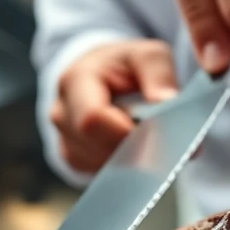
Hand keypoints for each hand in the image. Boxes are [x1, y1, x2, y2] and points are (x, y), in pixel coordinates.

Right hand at [50, 39, 178, 173]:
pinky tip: (131, 145)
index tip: (155, 132)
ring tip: (145, 135)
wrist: (101, 76)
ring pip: (102, 166)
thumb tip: (167, 102)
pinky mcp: (73, 160)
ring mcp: (64, 141)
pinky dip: (124, 166)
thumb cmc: (124, 65)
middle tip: (159, 136)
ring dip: (131, 157)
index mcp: (75, 81)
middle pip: (98, 147)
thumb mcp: (147, 54)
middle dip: (134, 146)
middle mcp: (62, 114)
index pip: (92, 119)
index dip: (126, 132)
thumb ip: (159, 74)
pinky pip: (101, 174)